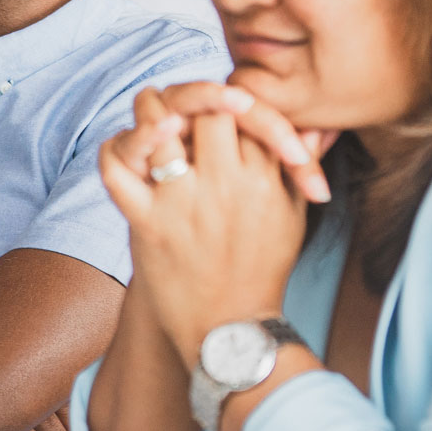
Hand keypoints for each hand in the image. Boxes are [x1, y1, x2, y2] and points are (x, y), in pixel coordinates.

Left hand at [99, 84, 318, 363]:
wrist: (230, 331)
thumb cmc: (263, 270)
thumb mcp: (293, 216)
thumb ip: (297, 165)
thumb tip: (316, 125)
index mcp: (265, 177)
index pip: (246, 109)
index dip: (230, 100)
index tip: (220, 109)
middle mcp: (226, 184)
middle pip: (205, 108)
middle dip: (193, 98)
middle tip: (184, 106)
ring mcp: (184, 202)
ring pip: (157, 124)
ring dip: (151, 110)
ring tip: (153, 112)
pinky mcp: (148, 223)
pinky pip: (118, 169)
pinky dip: (115, 149)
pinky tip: (126, 149)